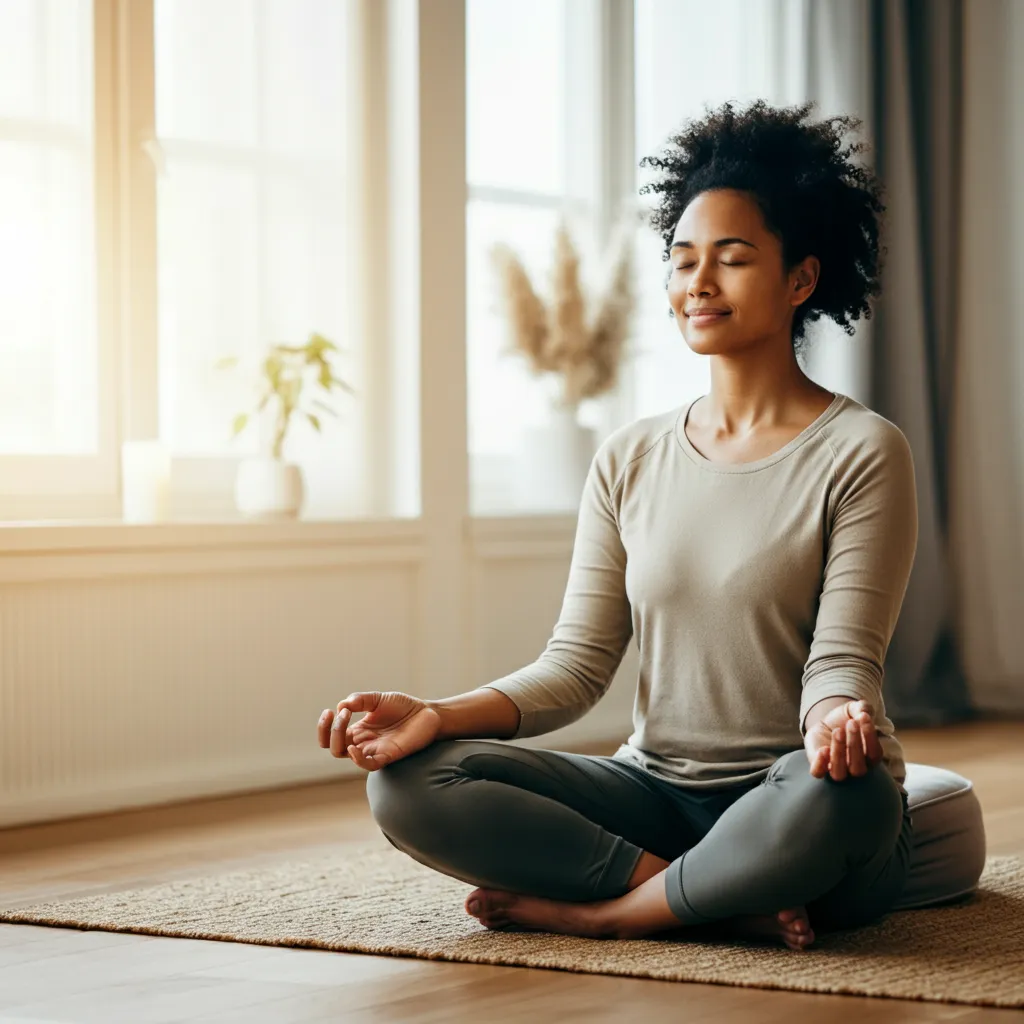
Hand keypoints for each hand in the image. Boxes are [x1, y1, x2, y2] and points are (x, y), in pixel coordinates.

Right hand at [317, 690, 441, 771]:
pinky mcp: (388, 755)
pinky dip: (358, 759)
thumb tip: (341, 705)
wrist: (427, 713)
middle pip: (334, 747)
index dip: (325, 726)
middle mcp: (363, 742)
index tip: (330, 711)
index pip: (331, 736)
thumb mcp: (378, 699)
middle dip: (330, 731)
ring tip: (345, 720)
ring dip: (338, 739)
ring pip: (346, 755)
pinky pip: (369, 765)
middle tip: (342, 713)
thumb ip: (360, 701)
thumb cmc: (403, 707)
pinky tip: (353, 748)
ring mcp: (374, 749)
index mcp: (359, 730)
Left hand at [805, 700, 883, 780]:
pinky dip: (820, 765)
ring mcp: (836, 769)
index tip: (864, 717)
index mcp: (869, 757)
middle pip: (858, 767)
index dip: (870, 736)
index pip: (875, 754)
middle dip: (855, 744)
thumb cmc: (846, 719)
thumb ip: (863, 708)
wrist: (826, 723)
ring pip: (839, 773)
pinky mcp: (818, 766)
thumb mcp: (855, 709)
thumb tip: (864, 711)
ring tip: (838, 731)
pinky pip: (818, 773)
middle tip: (851, 723)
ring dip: (839, 753)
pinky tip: (823, 749)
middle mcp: (854, 767)